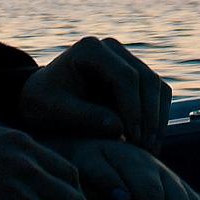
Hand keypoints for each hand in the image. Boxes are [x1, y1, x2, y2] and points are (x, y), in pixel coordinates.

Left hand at [20, 37, 171, 150]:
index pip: (125, 76)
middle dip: (149, 116)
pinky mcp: (134, 75)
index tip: (133, 138)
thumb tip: (118, 128)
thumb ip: (84, 117)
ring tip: (150, 150)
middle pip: (146, 79)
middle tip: (146, 149)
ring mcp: (125, 59)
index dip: (133, 108)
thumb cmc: (43, 102)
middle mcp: (112, 48)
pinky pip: (157, 94)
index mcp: (90, 49)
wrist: (42, 98)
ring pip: (157, 86)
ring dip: (157, 119)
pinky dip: (157, 117)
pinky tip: (150, 142)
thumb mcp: (55, 110)